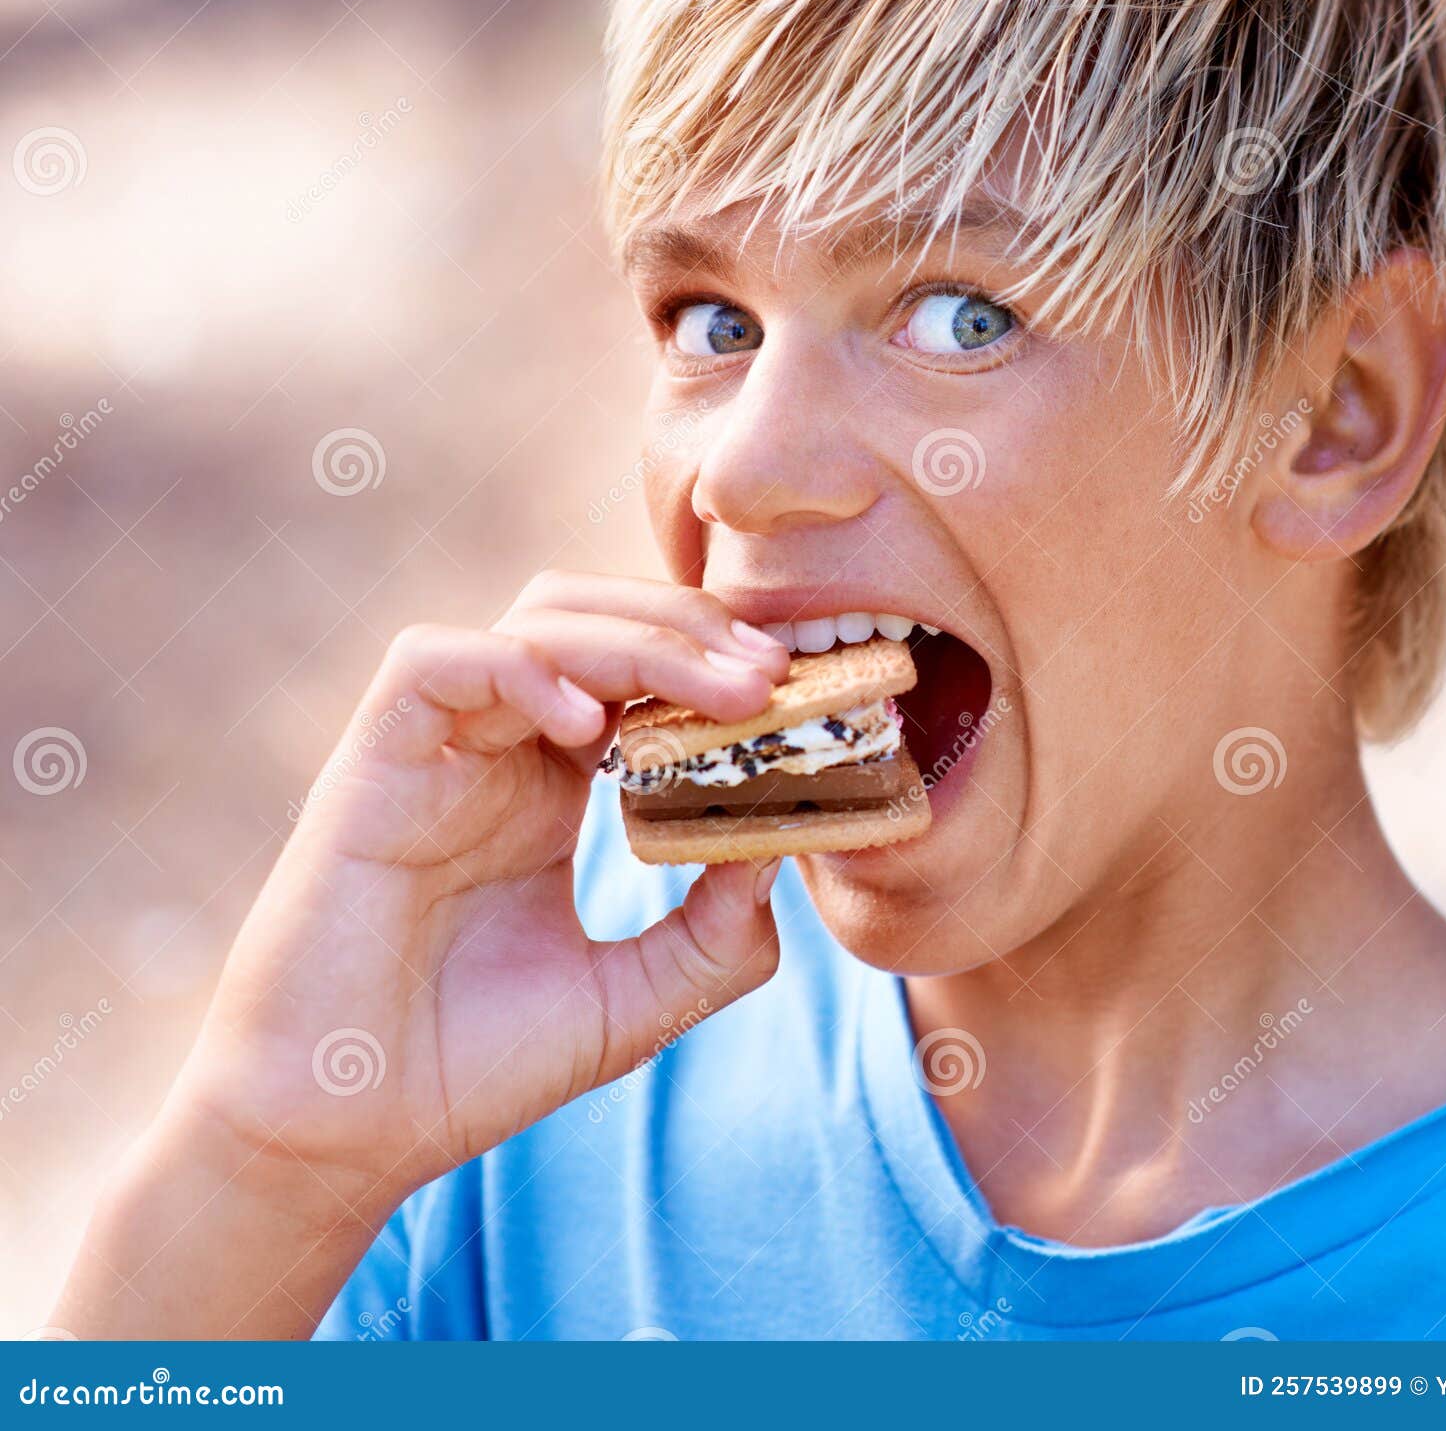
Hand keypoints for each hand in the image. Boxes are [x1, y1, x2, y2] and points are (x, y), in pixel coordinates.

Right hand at [170, 571, 789, 1209]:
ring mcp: (435, 750)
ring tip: (723, 689)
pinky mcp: (371, 764)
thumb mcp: (632, 1003)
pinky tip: (589, 724)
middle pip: (597, 621)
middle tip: (770, 674)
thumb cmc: (472, 1067)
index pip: (639, 673)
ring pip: (534, 623)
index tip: (792, 691)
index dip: (716, 664)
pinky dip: (518, 667)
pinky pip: (434, 663)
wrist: (342, 1135)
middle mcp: (497, 750)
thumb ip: (714, 936)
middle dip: (692, 631)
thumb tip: (784, 850)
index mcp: (552, 787)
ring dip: (638, 638)